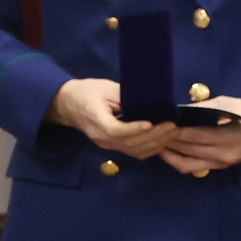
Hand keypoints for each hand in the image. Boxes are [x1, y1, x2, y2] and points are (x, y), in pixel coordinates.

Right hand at [48, 75, 170, 157]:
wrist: (68, 105)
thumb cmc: (87, 91)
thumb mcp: (106, 87)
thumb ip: (126, 96)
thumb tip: (150, 101)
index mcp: (95, 118)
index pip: (115, 130)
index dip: (134, 129)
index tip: (151, 123)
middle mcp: (101, 136)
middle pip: (128, 143)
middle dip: (153, 136)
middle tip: (172, 126)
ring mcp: (106, 144)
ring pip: (133, 150)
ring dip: (155, 144)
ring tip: (172, 133)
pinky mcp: (111, 146)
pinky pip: (132, 152)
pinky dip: (149, 149)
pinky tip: (162, 141)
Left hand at [154, 95, 240, 178]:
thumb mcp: (228, 104)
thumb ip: (202, 109)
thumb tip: (179, 111)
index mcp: (225, 138)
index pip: (191, 137)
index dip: (171, 132)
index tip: (155, 124)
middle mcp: (221, 155)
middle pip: (185, 151)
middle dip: (165, 142)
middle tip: (149, 133)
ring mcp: (220, 164)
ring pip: (186, 165)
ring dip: (169, 155)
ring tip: (155, 143)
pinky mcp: (220, 167)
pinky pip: (194, 166)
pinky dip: (179, 159)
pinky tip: (169, 150)